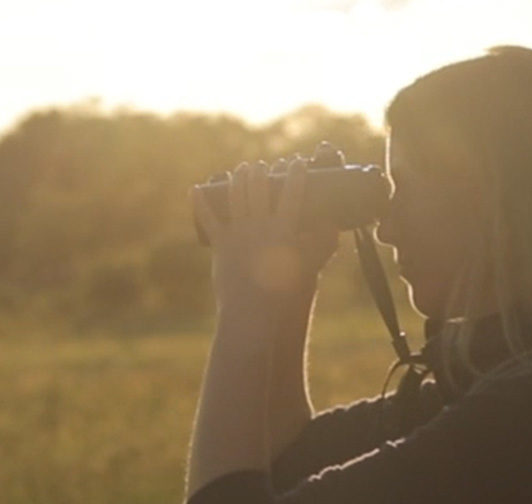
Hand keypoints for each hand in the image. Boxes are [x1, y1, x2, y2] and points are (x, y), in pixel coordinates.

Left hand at [192, 158, 338, 320]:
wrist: (258, 313)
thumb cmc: (290, 293)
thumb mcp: (312, 266)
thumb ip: (324, 244)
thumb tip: (335, 227)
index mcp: (285, 230)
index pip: (293, 192)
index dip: (296, 173)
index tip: (298, 162)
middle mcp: (261, 226)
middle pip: (259, 188)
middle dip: (262, 172)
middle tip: (263, 166)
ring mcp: (239, 233)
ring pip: (236, 197)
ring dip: (239, 179)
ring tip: (242, 169)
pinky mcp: (221, 245)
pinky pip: (209, 219)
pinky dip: (201, 203)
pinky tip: (197, 189)